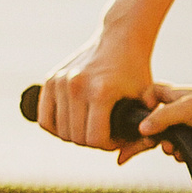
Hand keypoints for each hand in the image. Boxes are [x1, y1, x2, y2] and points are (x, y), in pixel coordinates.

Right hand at [38, 31, 155, 156]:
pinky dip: (56, 127)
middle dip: (93, 142)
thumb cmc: (136, 70)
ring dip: (76, 136)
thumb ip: (143, 126)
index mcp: (101, 92)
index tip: (118, 139)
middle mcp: (77, 86)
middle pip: (77, 138)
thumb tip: (127, 154)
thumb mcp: (146, 98)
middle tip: (106, 134)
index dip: (109, 146)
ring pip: (60, 131)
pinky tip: (71, 125)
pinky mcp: (51, 79)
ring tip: (91, 128)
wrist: (120, 38)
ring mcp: (61, 82)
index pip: (95, 139)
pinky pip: (45, 118)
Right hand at [137, 85, 191, 163]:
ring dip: (167, 147)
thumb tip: (142, 128)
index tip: (143, 112)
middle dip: (150, 134)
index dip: (146, 100)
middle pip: (157, 123)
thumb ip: (162, 117)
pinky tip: (184, 155)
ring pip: (168, 140)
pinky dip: (180, 156)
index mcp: (177, 97)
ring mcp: (190, 129)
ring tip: (171, 149)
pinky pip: (182, 153)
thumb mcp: (185, 108)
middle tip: (143, 145)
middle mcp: (182, 113)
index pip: (154, 93)